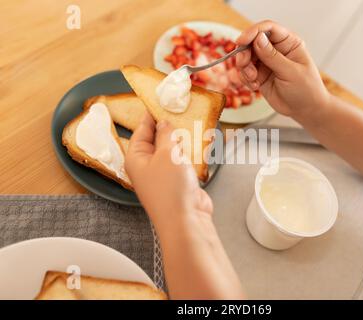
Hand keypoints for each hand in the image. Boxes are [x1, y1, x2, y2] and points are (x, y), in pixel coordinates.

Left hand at [125, 113, 212, 228]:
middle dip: (169, 126)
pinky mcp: (178, 181)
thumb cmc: (170, 188)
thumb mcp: (167, 153)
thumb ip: (166, 134)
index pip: (142, 129)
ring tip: (192, 122)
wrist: (186, 220)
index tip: (161, 100)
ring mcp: (163, 175)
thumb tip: (163, 122)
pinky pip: (182, 161)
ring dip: (182, 139)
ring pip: (171, 150)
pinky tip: (199, 142)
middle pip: (157, 139)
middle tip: (181, 109)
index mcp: (136, 157)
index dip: (152, 114)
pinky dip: (190, 152)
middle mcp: (147, 166)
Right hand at [236, 20, 329, 118]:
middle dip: (245, 53)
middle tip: (244, 65)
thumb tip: (258, 39)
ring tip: (253, 79)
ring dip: (245, 68)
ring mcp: (267, 62)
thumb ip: (273, 56)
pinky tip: (255, 86)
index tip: (241, 41)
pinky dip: (245, 79)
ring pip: (246, 57)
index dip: (253, 32)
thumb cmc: (306, 89)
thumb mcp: (291, 72)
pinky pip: (245, 72)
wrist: (305, 110)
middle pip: (252, 41)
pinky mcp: (259, 75)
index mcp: (289, 43)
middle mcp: (276, 49)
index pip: (268, 29)